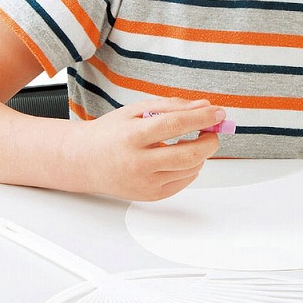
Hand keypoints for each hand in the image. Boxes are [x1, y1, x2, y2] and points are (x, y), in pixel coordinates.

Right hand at [61, 97, 223, 200]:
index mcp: (132, 136)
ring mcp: (144, 183)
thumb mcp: (136, 111)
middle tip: (214, 129)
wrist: (84, 161)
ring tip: (192, 139)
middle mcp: (138, 163)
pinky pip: (182, 181)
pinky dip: (190, 167)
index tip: (218, 112)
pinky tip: (181, 156)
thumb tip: (204, 106)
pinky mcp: (150, 196)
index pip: (175, 125)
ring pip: (190, 169)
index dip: (201, 118)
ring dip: (201, 153)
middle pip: (188, 154)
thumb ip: (171, 107)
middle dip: (210, 141)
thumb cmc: (110, 133)